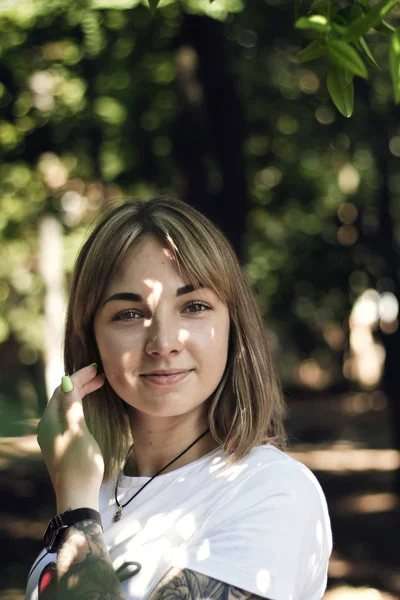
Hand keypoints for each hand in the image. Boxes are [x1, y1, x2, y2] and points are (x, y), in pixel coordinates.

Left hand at [37, 363, 105, 512]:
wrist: (77, 495)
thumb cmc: (80, 463)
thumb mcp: (78, 431)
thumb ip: (72, 406)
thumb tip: (67, 381)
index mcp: (50, 421)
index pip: (63, 390)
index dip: (79, 377)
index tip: (97, 369)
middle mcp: (49, 426)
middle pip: (64, 397)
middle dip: (81, 383)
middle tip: (101, 376)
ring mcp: (55, 436)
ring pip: (67, 406)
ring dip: (82, 393)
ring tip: (99, 386)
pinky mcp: (63, 444)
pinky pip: (69, 416)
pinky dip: (81, 406)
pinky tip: (91, 406)